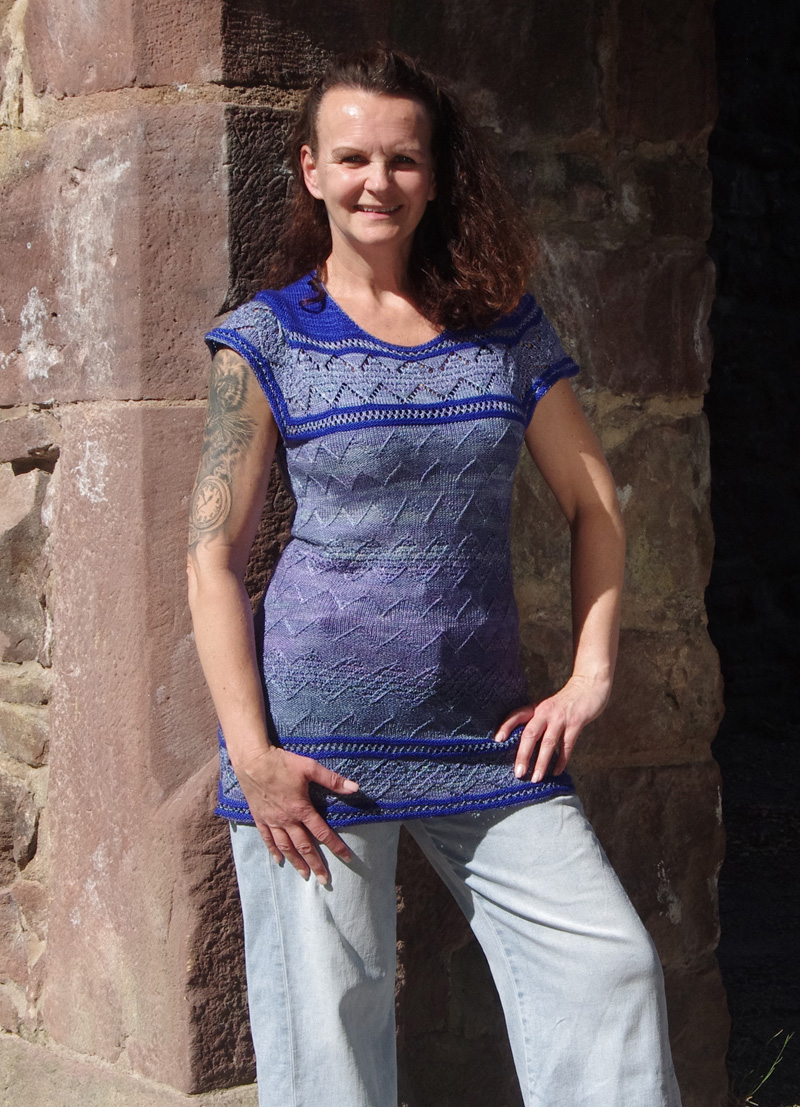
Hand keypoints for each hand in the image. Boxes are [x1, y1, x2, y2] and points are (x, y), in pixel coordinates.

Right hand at [233, 744, 358, 883]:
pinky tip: (279, 860)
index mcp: (301, 809)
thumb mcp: (310, 768)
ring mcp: (272, 820)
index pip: (322, 833)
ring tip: (305, 875)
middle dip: (316, 864)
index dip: (336, 846)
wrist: (252, 761)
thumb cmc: (282, 763)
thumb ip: (332, 780)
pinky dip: (274, 851)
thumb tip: (355, 788)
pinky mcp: (260, 818)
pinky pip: (267, 839)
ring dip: (296, 862)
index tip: (347, 858)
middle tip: (324, 880)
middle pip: (304, 846)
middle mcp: (287, 820)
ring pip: (286, 847)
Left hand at [494, 673, 611, 781]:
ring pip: (548, 743)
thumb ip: (536, 722)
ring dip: (541, 763)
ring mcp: (561, 718)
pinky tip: (556, 772)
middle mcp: (545, 712)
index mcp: (536, 708)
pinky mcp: (576, 723)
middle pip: (530, 734)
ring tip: (536, 778)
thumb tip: (523, 746)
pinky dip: (562, 760)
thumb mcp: (546, 708)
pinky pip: (567, 745)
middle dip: (523, 755)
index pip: (516, 715)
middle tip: (518, 773)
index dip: (506, 726)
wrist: (588, 686)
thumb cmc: (564, 702)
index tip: (497, 740)